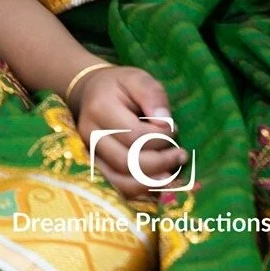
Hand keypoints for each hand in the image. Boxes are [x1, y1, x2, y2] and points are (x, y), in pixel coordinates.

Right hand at [72, 65, 184, 199]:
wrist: (91, 92)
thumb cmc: (120, 86)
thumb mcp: (138, 79)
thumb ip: (152, 95)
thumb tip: (165, 122)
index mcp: (99, 109)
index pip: (136, 135)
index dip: (162, 137)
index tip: (175, 128)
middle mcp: (89, 134)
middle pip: (126, 161)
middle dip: (160, 162)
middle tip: (181, 155)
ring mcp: (88, 152)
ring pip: (119, 181)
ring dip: (151, 183)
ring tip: (173, 175)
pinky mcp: (93, 166)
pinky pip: (116, 188)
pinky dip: (140, 191)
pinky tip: (158, 184)